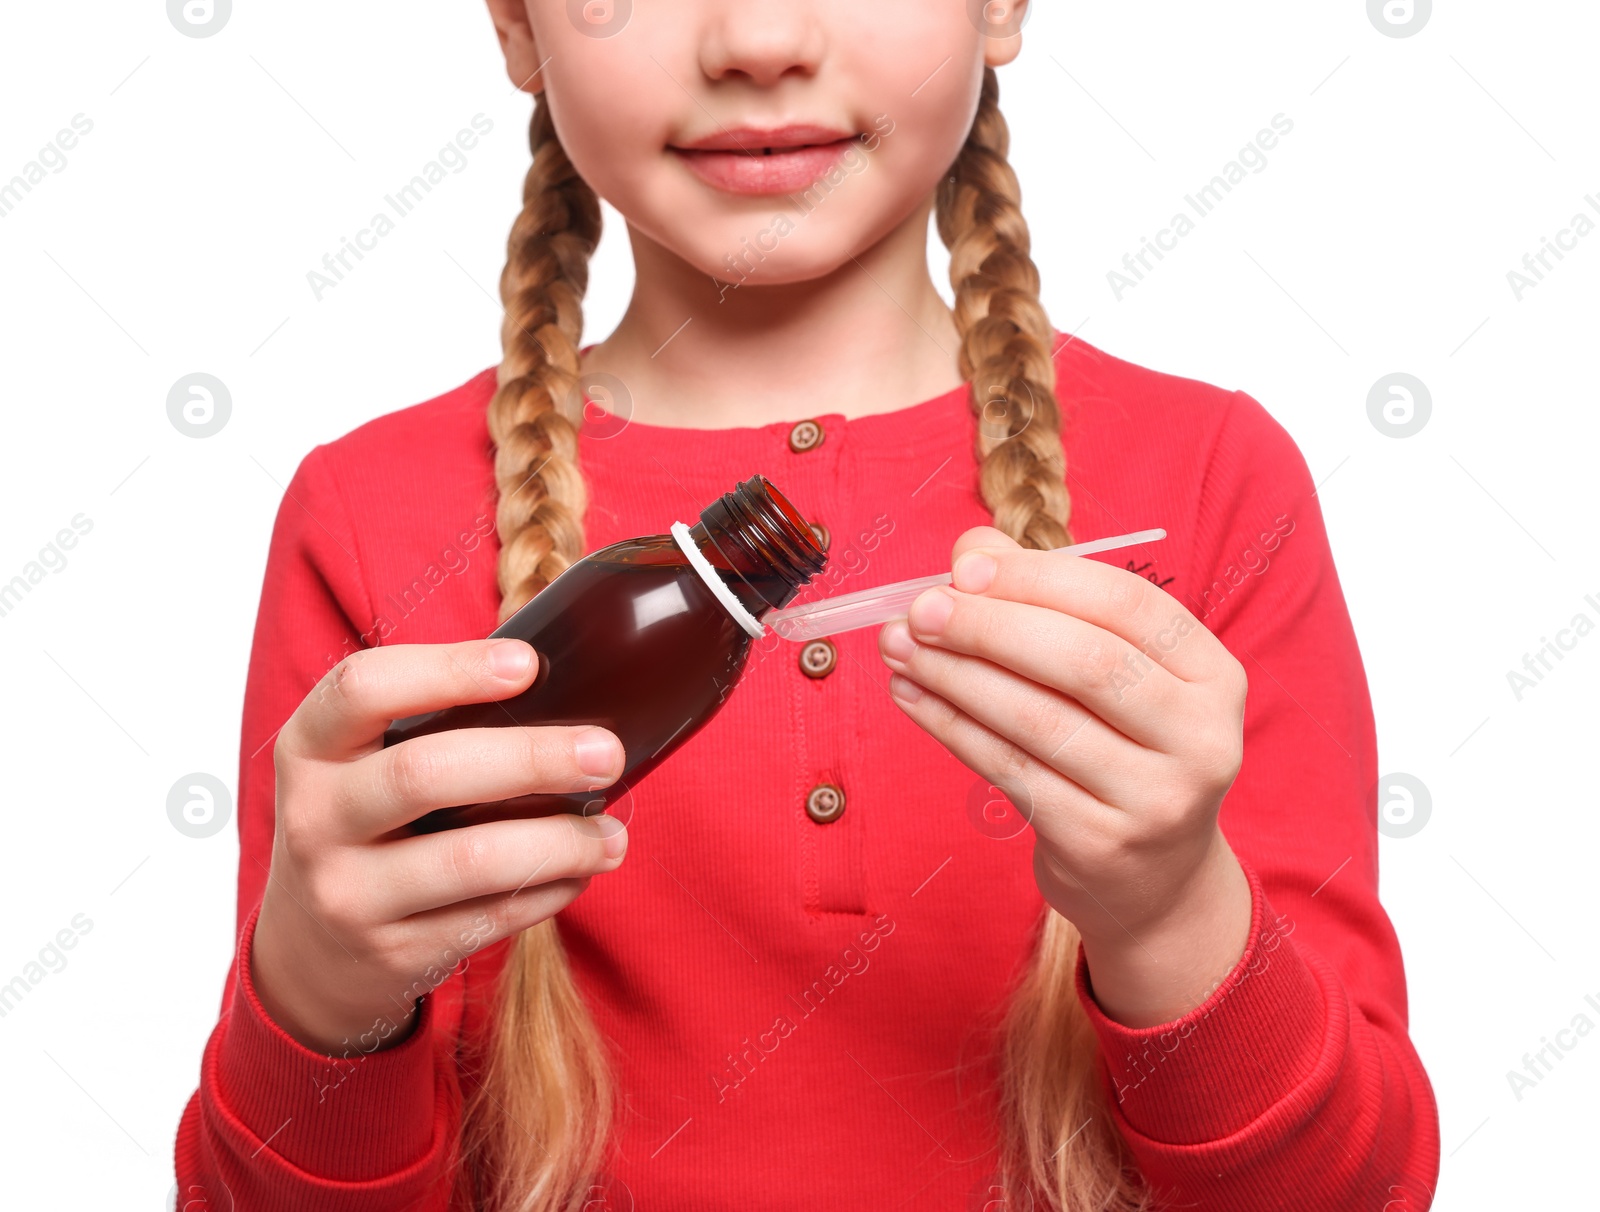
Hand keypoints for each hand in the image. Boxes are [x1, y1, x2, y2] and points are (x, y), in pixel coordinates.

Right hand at [250, 638, 628, 1054]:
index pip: (363, 688)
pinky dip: (549, 890)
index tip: (529, 664)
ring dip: (560, 842)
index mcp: (309, 748)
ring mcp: (348, 893)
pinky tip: (580, 871)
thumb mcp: (358, 765)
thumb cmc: (364, 825)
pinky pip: (489, 917)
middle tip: (606, 753)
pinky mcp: (392, 953)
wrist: (310, 950)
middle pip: (426, 773)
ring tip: (612, 834)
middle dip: (531, 759)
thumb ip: (431, 726)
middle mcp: (315, 818)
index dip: (448, 669)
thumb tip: (563, 691)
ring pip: (469, 859)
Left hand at [877, 527, 1253, 1026]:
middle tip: (918, 609)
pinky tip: (910, 695)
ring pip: (1037, 719)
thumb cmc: (1120, 747)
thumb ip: (1047, 600)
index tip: (962, 568)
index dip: (1037, 578)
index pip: (1125, 604)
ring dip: (954, 676)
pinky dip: (950, 726)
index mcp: (1213, 675)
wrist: (1153, 880)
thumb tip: (971, 549)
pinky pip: (1008, 770)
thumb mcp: (1110, 672)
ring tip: (897, 647)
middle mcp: (1201, 737)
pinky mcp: (1099, 843)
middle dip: (989, 627)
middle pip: (1084, 660)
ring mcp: (1155, 798)